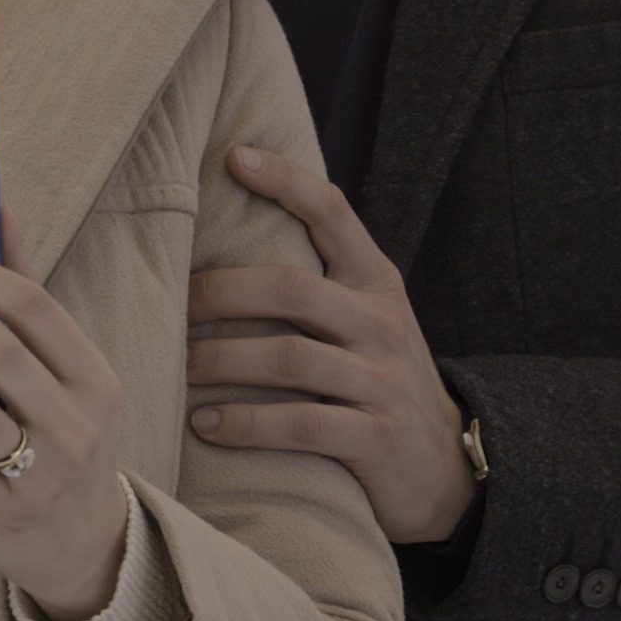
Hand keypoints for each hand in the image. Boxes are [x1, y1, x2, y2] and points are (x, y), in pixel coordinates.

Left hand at [0, 210, 128, 620]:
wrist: (83, 544)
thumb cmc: (61, 436)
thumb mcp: (65, 373)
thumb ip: (29, 298)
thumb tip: (0, 212)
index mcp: (94, 378)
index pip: (36, 308)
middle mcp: (76, 423)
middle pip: (0, 354)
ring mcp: (43, 472)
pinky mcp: (5, 511)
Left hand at [186, 145, 475, 543]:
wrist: (445, 463)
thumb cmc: (377, 375)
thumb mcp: (364, 316)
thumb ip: (314, 279)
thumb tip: (220, 234)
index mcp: (374, 280)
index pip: (332, 213)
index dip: (286, 181)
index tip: (234, 157)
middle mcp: (381, 322)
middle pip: (292, 289)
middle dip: (222, 292)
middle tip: (174, 304)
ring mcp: (383, 381)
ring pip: (289, 359)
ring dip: (221, 361)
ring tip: (177, 366)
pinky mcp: (377, 439)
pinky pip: (301, 425)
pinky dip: (246, 423)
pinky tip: (204, 424)